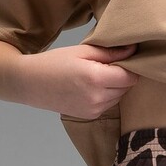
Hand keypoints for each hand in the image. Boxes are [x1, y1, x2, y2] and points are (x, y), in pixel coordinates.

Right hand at [15, 42, 140, 117]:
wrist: (32, 84)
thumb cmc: (55, 62)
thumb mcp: (82, 51)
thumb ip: (110, 53)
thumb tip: (133, 50)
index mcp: (96, 78)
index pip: (130, 77)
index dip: (131, 67)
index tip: (125, 58)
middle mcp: (98, 98)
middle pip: (126, 88)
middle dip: (122, 76)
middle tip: (107, 65)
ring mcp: (95, 110)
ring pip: (118, 97)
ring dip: (115, 87)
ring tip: (97, 75)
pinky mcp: (91, 116)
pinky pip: (108, 105)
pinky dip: (106, 96)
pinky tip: (91, 87)